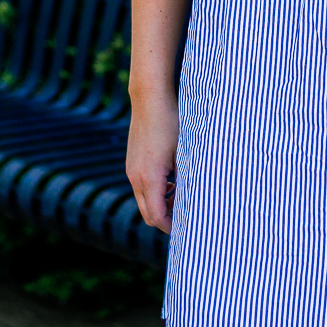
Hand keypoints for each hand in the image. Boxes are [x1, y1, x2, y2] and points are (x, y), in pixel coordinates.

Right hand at [126, 90, 178, 233]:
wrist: (150, 99)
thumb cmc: (171, 122)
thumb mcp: (184, 150)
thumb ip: (186, 176)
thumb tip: (195, 196)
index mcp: (149, 177)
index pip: (156, 216)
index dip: (171, 227)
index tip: (187, 227)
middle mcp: (136, 177)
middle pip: (148, 213)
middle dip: (165, 219)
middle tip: (186, 217)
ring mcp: (131, 170)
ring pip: (143, 200)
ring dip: (161, 204)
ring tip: (181, 196)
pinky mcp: (132, 163)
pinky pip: (141, 186)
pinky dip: (155, 191)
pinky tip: (171, 180)